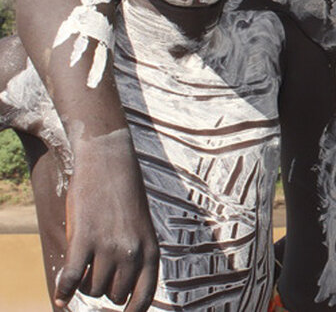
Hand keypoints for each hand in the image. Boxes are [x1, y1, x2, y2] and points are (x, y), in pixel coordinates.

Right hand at [56, 134, 157, 311]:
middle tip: (94, 274)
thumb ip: (136, 257)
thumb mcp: (140, 228)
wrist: (110, 164)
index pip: (143, 297)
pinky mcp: (84, 238)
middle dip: (102, 291)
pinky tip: (60, 296)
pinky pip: (71, 277)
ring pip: (92, 288)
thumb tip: (121, 291)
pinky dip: (63, 291)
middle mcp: (133, 252)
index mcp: (151, 250)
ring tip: (82, 268)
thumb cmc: (124, 197)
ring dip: (84, 285)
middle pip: (113, 295)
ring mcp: (108, 246)